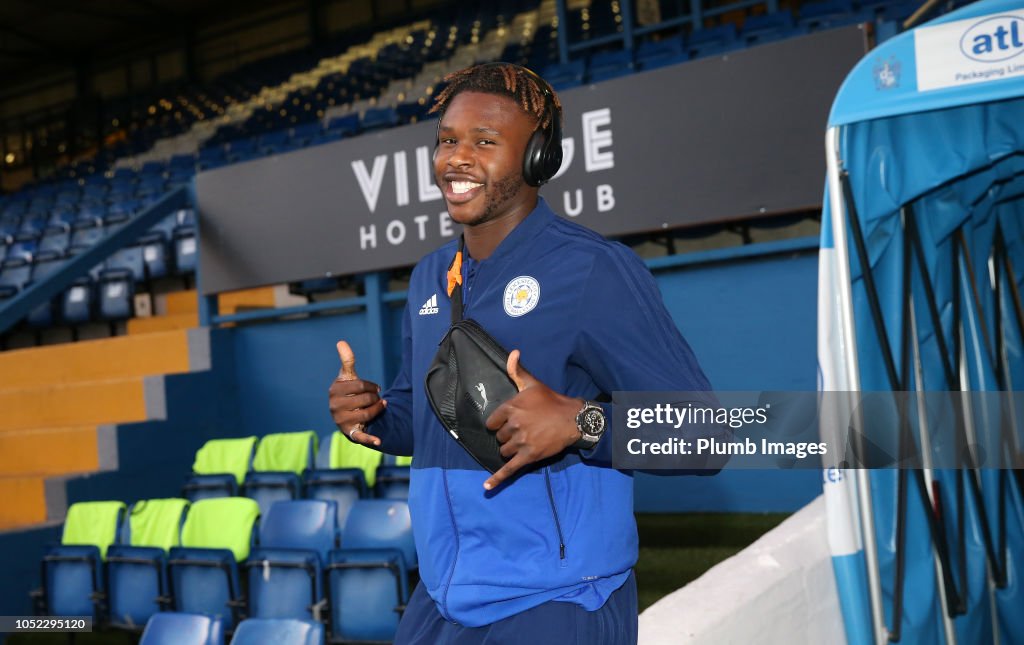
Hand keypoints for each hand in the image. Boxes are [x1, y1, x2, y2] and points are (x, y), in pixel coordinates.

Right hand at [328, 340, 384, 446]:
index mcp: (335, 390)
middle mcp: (334, 406)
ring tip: (378, 407)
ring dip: (377, 410)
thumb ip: (347, 360)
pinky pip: (360, 436)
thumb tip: (341, 342)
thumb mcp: (348, 376)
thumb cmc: (349, 392)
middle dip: (375, 398)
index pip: (361, 385)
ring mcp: (340, 420)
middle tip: (375, 399)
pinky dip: (370, 439)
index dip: (372, 386)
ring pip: (367, 414)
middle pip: (366, 400)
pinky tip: (379, 440)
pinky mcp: (349, 433)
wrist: (348, 414)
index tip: (376, 388)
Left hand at [483, 349, 581, 489]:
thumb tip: (512, 352)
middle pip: (499, 437)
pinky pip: (509, 469)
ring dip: (510, 449)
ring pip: (504, 451)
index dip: (499, 423)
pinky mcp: (529, 456)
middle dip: (507, 436)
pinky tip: (487, 487)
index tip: (508, 423)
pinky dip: (497, 479)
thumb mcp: (533, 384)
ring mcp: (521, 442)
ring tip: (524, 443)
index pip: (492, 422)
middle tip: (522, 431)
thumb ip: (518, 371)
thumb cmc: (551, 401)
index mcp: (512, 407)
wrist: (573, 419)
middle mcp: (514, 425)